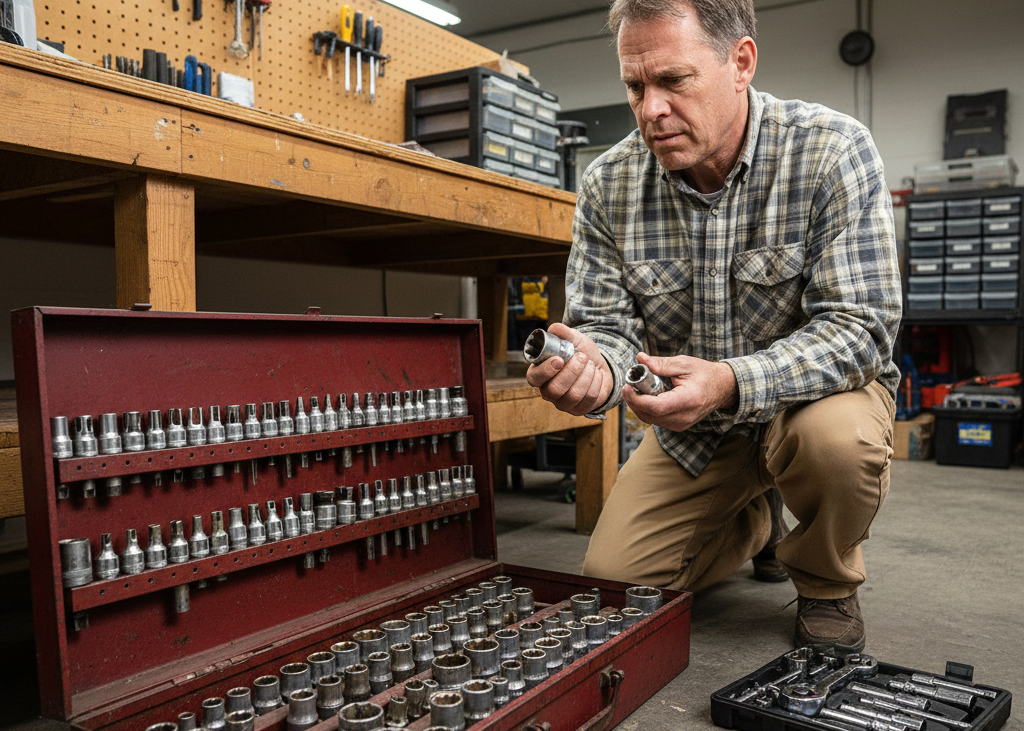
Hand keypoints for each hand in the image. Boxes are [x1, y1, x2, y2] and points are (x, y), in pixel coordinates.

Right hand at [525, 323, 613, 415]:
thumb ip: (563, 332)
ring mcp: (564, 403)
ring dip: (586, 375)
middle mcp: (548, 392)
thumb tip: (554, 329)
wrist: (599, 365)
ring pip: (574, 395)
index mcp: (540, 374)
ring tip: (590, 364)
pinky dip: (596, 383)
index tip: (559, 359)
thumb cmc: (580, 353)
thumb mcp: (574, 339)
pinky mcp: (580, 409)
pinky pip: (589, 399)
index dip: (545, 371)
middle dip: (572, 371)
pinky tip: (596, 375)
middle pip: (555, 390)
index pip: (534, 378)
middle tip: (582, 357)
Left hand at [623, 352, 737, 431]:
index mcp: (688, 400)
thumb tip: (641, 359)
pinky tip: (646, 398)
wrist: (722, 388)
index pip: (656, 407)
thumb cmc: (705, 374)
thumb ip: (661, 363)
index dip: (637, 399)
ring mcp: (682, 424)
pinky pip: (657, 420)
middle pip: (650, 415)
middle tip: (628, 386)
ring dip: (639, 406)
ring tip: (636, 390)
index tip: (627, 387)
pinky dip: (647, 410)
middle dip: (634, 401)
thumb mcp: (684, 363)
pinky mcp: (678, 426)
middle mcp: (684, 417)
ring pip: (651, 420)